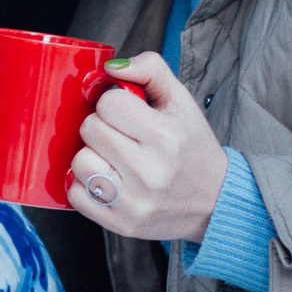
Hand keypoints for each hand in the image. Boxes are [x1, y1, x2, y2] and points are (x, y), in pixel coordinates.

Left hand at [67, 51, 229, 241]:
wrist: (214, 201)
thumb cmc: (192, 147)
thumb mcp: (181, 101)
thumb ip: (150, 70)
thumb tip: (111, 67)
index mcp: (165, 136)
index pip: (108, 103)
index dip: (113, 103)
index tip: (127, 114)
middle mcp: (149, 171)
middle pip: (90, 130)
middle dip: (101, 127)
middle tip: (121, 136)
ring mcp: (133, 201)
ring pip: (79, 162)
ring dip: (91, 156)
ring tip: (113, 159)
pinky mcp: (120, 224)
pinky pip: (76, 195)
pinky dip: (85, 185)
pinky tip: (107, 180)